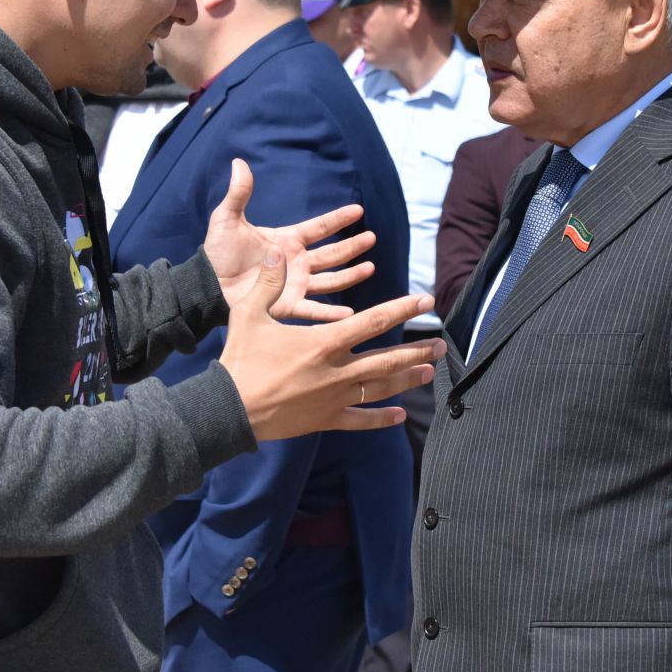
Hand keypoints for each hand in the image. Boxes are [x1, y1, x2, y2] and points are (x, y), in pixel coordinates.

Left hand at [205, 159, 378, 320]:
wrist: (206, 285)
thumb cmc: (217, 253)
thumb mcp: (227, 219)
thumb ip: (239, 193)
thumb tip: (239, 161)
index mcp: (287, 241)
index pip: (319, 227)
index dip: (338, 219)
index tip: (359, 210)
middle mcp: (296, 263)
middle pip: (332, 253)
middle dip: (352, 246)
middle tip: (372, 238)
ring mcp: (295, 285)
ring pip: (330, 280)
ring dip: (350, 275)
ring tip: (370, 268)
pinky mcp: (287, 306)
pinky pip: (313, 310)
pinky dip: (331, 314)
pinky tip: (350, 313)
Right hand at [220, 243, 443, 440]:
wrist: (230, 409)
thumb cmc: (241, 360)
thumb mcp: (250, 315)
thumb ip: (268, 284)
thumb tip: (274, 253)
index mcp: (325, 342)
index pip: (373, 321)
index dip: (402, 309)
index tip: (425, 301)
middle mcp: (338, 370)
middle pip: (388, 359)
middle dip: (416, 350)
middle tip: (440, 344)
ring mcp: (335, 398)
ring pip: (381, 388)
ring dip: (408, 379)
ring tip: (430, 372)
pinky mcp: (326, 419)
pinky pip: (360, 419)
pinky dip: (381, 418)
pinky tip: (399, 416)